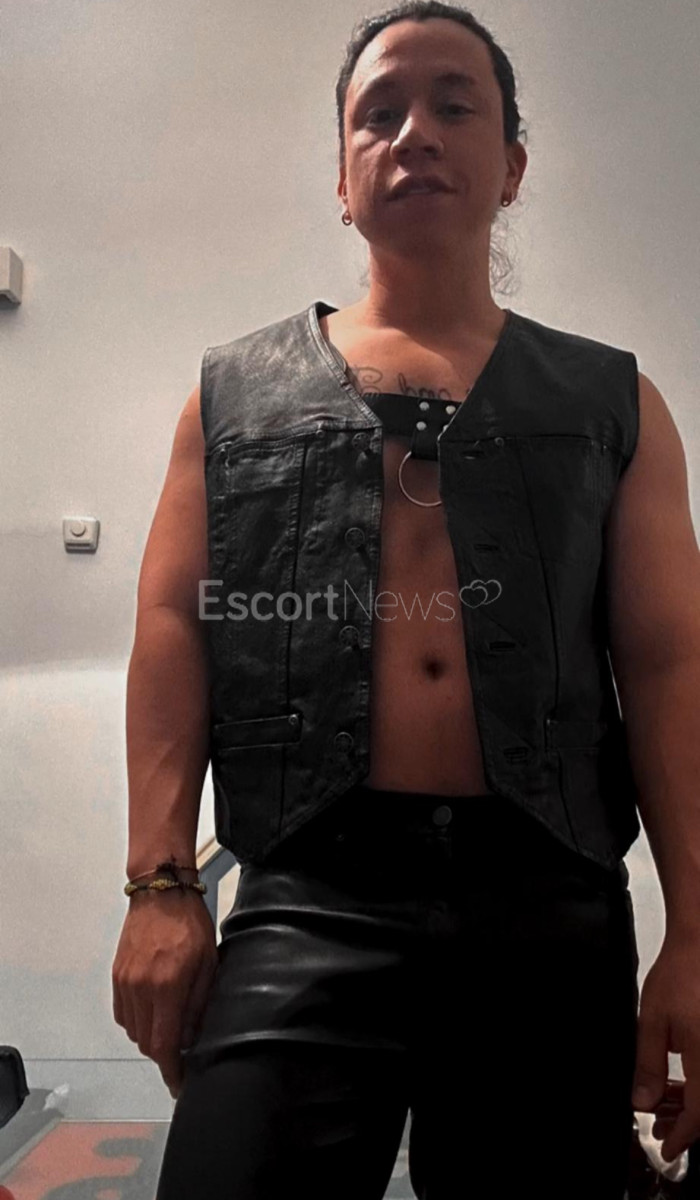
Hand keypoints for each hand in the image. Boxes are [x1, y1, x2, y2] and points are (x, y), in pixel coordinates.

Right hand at [112, 890, 218, 1099]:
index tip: (180, 1084)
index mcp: (167, 987)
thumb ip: (199, 1005)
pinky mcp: (117, 976)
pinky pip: (124, 1014)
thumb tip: (192, 1039)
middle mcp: (141, 989)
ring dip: (151, 1037)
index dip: (172, 1070)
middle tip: (183, 1050)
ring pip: (134, 1031)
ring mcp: (125, 983)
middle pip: (147, 1043)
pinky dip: (137, 1022)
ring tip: (170, 1026)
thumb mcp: (208, 964)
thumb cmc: (190, 924)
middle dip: (165, 1054)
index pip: (164, 1045)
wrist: (161, 894)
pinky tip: (154, 1011)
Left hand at [631, 934, 699, 1161]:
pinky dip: (698, 1084)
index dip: (683, 1138)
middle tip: (662, 1129)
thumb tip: (643, 1102)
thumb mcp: (653, 1022)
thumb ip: (648, 1066)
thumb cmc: (681, 973)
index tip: (667, 1149)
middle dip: (686, 1123)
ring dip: (693, 1104)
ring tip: (665, 1105)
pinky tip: (681, 1083)